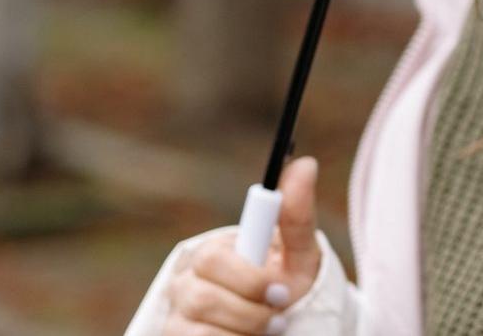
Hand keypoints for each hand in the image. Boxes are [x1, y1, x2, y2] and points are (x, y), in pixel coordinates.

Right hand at [163, 156, 321, 334]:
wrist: (282, 326)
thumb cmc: (287, 284)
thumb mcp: (299, 254)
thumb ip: (297, 216)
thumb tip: (306, 164)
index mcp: (213, 253)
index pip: (213, 259)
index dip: (250, 279)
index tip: (283, 293)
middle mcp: (187, 282)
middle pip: (201, 298)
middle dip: (249, 311)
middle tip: (281, 318)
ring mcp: (177, 317)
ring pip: (198, 329)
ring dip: (244, 331)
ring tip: (270, 330)